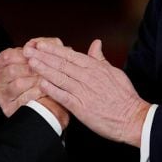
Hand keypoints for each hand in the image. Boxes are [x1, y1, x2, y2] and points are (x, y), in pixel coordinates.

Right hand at [0, 38, 65, 116]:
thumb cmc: (44, 74)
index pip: (7, 57)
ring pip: (17, 84)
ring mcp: (2, 95)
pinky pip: (22, 100)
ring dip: (34, 80)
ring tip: (46, 77)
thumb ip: (42, 45)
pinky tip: (44, 90)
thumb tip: (36, 43)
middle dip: (30, 68)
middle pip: (11, 70)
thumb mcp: (44, 55)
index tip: (37, 55)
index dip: (23, 55)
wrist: (52, 97)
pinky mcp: (9, 109)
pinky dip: (35, 93)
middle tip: (44, 67)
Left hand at [24, 39, 150, 146]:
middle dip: (44, 56)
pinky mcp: (82, 108)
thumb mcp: (115, 72)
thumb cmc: (125, 97)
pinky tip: (42, 84)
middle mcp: (88, 78)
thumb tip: (96, 43)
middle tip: (29, 50)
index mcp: (96, 68)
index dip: (54, 50)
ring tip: (31, 63)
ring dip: (44, 69)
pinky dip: (53, 90)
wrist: (132, 118)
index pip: (71, 55)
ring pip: (61, 78)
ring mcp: (84, 92)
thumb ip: (101, 59)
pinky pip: (64, 97)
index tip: (41, 45)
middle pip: (62, 64)